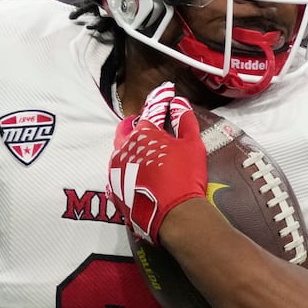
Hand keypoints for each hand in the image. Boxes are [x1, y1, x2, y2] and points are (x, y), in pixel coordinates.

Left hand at [107, 82, 207, 243]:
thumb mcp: (192, 145)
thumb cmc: (185, 177)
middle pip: (128, 129)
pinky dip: (126, 170)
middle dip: (138, 125)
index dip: (162, 99)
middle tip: (151, 127)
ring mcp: (116, 169)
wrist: (174, 216)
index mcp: (144, 132)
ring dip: (130, 148)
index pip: (152, 109)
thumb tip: (179, 102)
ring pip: (120, 151)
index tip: (168, 92)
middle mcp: (124, 147)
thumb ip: (185, 120)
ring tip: (144, 152)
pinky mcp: (114, 189)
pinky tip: (137, 174)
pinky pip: (117, 174)